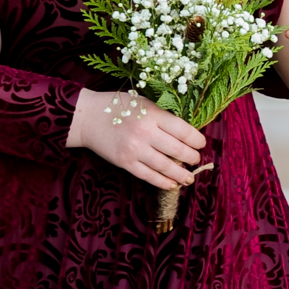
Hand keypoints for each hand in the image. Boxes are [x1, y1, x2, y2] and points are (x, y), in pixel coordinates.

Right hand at [67, 89, 206, 189]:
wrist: (87, 117)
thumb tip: (186, 133)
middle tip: (196, 160)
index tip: (201, 144)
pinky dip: (162, 182)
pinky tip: (172, 184)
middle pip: (177, 150)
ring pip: (165, 166)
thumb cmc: (119, 107)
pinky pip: (148, 176)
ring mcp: (135, 149)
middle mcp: (146, 132)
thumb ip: (163, 116)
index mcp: (153, 115)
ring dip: (181, 174)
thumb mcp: (144, 103)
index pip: (183, 130)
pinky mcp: (125, 162)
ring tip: (189, 178)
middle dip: (192, 158)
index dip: (196, 140)